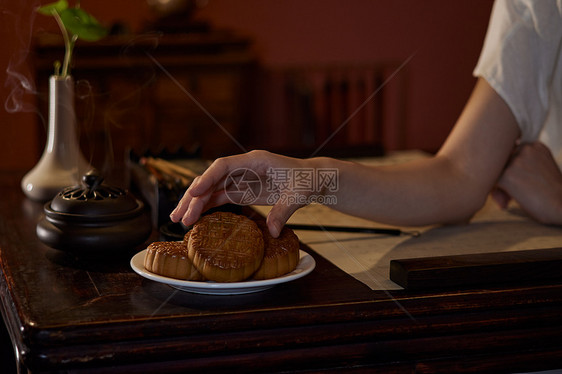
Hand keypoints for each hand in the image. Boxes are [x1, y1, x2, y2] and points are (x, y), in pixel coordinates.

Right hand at [169, 150, 318, 236]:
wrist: (313, 179)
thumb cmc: (307, 180)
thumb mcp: (298, 195)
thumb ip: (284, 211)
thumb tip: (273, 232)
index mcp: (255, 161)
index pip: (224, 166)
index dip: (207, 178)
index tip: (194, 192)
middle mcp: (244, 168)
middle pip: (212, 179)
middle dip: (194, 197)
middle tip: (180, 216)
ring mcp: (241, 179)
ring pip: (211, 189)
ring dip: (194, 204)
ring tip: (178, 219)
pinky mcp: (242, 190)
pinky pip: (219, 198)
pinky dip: (206, 207)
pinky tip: (194, 218)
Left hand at [492, 142, 561, 224]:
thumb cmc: (549, 194)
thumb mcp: (537, 171)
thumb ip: (517, 166)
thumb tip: (490, 169)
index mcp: (534, 146)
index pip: (508, 154)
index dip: (506, 170)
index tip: (515, 184)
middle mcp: (525, 148)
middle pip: (499, 161)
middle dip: (499, 179)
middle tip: (506, 196)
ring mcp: (515, 160)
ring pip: (492, 171)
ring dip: (496, 188)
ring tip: (506, 201)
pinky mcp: (507, 174)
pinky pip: (490, 182)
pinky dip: (495, 194)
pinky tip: (505, 204)